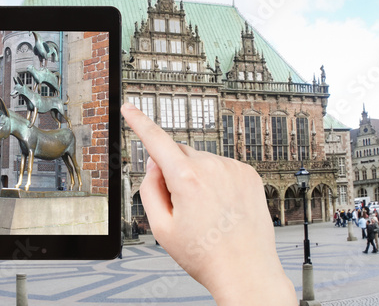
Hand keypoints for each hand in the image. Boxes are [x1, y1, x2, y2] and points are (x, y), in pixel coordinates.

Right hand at [121, 103, 295, 304]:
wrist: (246, 269)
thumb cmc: (206, 254)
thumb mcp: (161, 228)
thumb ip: (149, 189)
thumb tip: (154, 165)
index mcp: (187, 179)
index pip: (156, 140)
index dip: (139, 122)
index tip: (130, 108)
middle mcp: (213, 167)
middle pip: (179, 154)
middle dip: (173, 170)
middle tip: (179, 203)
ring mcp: (233, 168)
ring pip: (201, 161)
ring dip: (196, 176)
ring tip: (205, 210)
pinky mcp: (248, 173)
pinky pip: (221, 167)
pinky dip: (215, 179)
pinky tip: (220, 205)